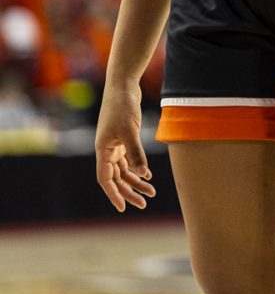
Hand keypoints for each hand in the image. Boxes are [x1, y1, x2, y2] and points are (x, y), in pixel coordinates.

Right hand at [95, 81, 155, 211]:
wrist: (123, 85)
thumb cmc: (122, 106)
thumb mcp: (130, 131)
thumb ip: (136, 153)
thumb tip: (144, 174)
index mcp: (103, 150)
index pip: (106, 179)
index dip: (113, 194)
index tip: (123, 208)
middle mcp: (107, 149)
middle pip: (116, 177)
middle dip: (129, 191)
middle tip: (144, 202)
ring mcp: (115, 143)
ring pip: (124, 169)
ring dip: (137, 180)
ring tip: (152, 192)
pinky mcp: (124, 137)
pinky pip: (129, 159)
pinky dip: (138, 167)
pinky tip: (149, 175)